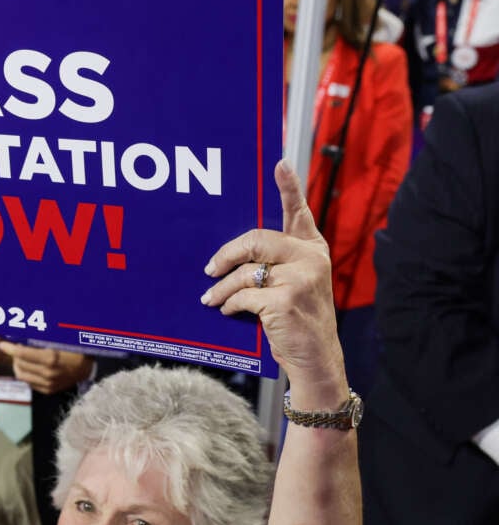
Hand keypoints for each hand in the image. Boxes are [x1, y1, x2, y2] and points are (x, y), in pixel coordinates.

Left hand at [0, 342, 93, 394]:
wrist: (87, 368)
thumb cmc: (73, 349)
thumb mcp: (59, 340)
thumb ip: (40, 339)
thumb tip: (21, 334)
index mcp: (50, 358)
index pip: (22, 354)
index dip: (10, 348)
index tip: (2, 344)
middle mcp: (48, 373)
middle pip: (19, 365)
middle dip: (14, 356)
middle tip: (16, 348)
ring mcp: (48, 384)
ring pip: (22, 376)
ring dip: (17, 366)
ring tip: (20, 358)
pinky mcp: (48, 390)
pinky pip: (29, 383)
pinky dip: (26, 374)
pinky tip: (29, 367)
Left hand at [202, 161, 346, 407]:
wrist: (315, 360)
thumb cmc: (297, 321)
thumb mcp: (294, 285)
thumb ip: (275, 263)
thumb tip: (228, 256)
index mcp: (313, 249)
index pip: (299, 213)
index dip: (289, 187)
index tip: (279, 164)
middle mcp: (311, 258)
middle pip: (256, 239)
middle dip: (226, 255)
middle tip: (208, 269)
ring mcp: (302, 279)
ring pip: (245, 272)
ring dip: (221, 288)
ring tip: (210, 298)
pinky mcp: (287, 300)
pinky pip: (244, 295)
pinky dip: (230, 305)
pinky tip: (229, 312)